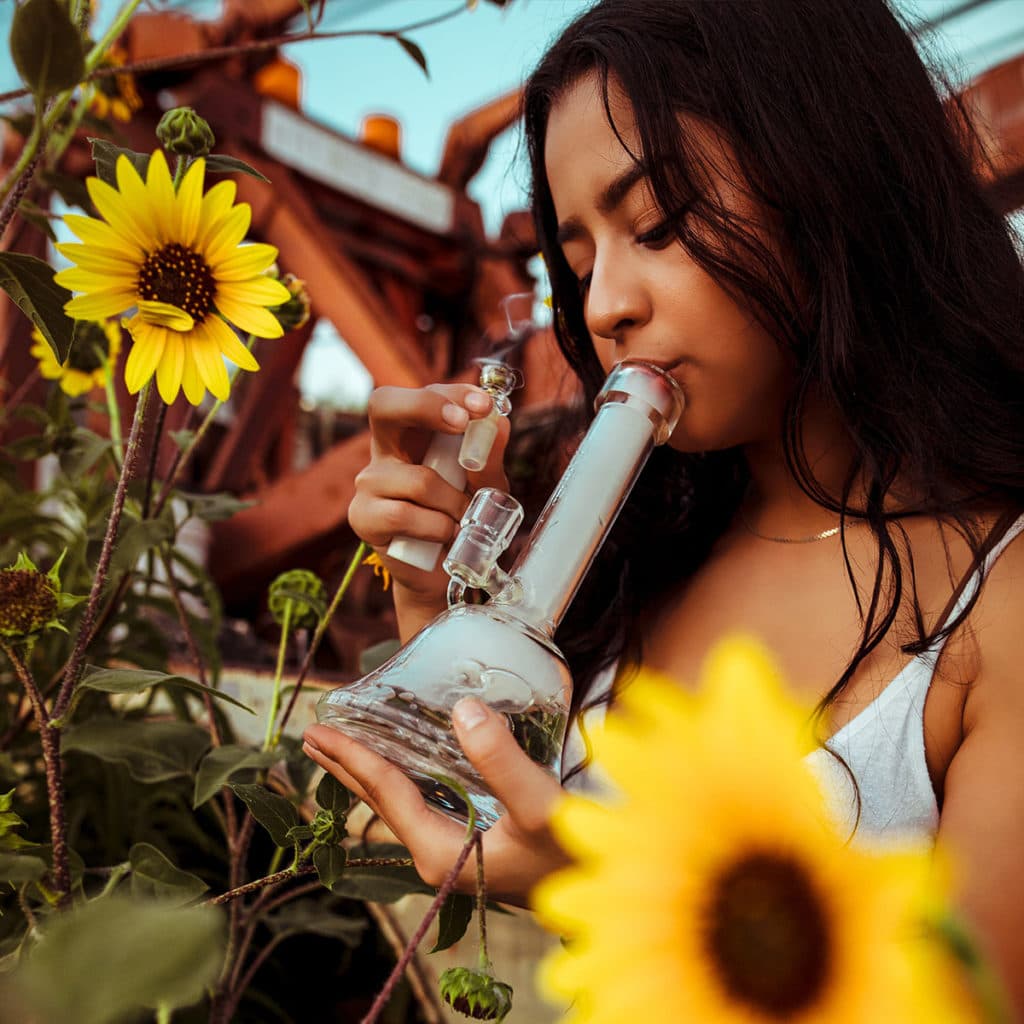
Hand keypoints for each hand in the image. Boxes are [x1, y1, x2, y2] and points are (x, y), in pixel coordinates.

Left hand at [303, 697, 569, 906]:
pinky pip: (422, 803)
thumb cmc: (576, 853)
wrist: (606, 887)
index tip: (319, 729)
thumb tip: (462, 710)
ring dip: (369, 772)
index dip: (352, 757)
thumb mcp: (539, 805)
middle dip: (345, 767)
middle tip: (310, 735)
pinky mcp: (472, 843)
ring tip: (342, 747)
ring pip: (398, 803)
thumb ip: (500, 760)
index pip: (385, 794)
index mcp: (441, 852)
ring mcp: (453, 851)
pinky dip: (402, 777)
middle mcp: (438, 855)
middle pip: (380, 801)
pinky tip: (405, 764)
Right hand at [349, 384, 510, 633]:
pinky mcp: (362, 515)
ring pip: (419, 479)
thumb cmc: (461, 519)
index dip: (450, 393)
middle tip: (462, 422)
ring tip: (463, 520)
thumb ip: (489, 459)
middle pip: (384, 404)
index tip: (482, 406)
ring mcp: (369, 481)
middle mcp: (385, 450)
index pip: (423, 395)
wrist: (443, 572)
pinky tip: (442, 537)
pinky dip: (435, 528)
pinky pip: (404, 514)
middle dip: (426, 407)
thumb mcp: (486, 487)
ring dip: (454, 503)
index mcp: (414, 434)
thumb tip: (498, 423)